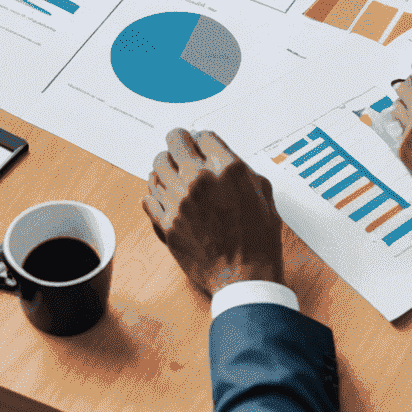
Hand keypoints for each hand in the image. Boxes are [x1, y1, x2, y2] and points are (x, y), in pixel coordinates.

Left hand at [143, 128, 284, 296]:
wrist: (243, 277)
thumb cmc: (257, 240)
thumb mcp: (263, 194)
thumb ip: (241, 169)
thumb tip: (224, 157)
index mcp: (226, 169)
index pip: (202, 134)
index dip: (202, 139)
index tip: (201, 145)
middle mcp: (199, 180)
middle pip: (174, 140)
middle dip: (180, 143)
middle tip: (182, 149)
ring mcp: (179, 201)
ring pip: (157, 165)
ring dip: (166, 166)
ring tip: (174, 174)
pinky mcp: (166, 221)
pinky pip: (148, 195)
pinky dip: (156, 192)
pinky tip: (167, 195)